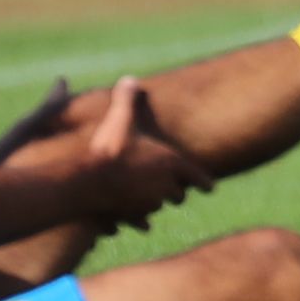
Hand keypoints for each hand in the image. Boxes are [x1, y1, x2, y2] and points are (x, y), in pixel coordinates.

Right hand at [76, 77, 212, 226]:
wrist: (89, 181)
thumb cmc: (109, 148)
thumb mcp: (120, 118)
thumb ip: (127, 99)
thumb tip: (129, 79)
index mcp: (171, 163)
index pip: (197, 176)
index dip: (204, 182)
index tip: (211, 188)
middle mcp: (165, 186)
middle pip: (178, 194)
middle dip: (175, 191)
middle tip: (172, 187)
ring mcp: (149, 203)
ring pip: (159, 206)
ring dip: (155, 202)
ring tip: (146, 196)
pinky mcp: (133, 216)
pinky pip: (141, 221)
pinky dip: (139, 220)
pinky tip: (136, 221)